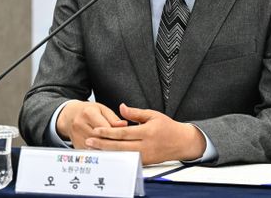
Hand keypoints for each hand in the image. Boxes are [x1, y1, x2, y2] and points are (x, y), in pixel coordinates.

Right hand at [56, 101, 126, 149]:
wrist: (70, 115)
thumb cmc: (88, 111)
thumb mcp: (101, 109)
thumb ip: (113, 118)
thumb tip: (124, 125)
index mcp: (88, 113)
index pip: (105, 126)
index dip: (117, 133)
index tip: (128, 137)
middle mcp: (80, 125)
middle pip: (100, 138)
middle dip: (113, 143)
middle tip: (126, 147)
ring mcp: (77, 136)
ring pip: (95, 147)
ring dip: (108, 151)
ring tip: (120, 153)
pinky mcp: (76, 146)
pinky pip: (90, 153)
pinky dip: (100, 154)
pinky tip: (109, 155)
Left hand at [84, 103, 206, 164]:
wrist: (182, 142)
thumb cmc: (167, 127)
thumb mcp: (153, 115)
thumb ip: (135, 113)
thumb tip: (120, 107)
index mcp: (148, 132)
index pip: (124, 132)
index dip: (109, 132)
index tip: (96, 130)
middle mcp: (146, 146)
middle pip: (120, 146)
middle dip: (103, 144)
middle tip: (89, 141)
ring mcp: (145, 156)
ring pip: (122, 155)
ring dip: (107, 152)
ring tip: (94, 148)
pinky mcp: (145, 162)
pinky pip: (127, 159)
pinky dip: (116, 157)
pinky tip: (107, 154)